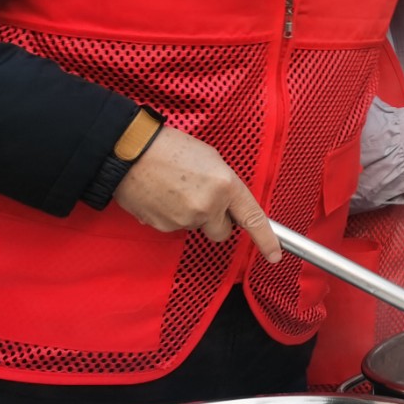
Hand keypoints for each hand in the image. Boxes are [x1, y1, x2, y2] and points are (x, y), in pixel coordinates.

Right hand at [115, 126, 281, 261]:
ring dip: (191, 214)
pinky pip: (175, 226)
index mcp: (225, 185)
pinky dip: (171, 215)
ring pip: (196, 227)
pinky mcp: (163, 227)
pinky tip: (162, 195)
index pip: (252, 218)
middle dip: (216, 221)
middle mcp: (208, 206)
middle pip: (221, 232)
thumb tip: (226, 202)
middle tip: (202, 198)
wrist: (129, 152)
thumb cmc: (169, 148)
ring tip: (175, 188)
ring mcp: (184, 220)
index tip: (274, 255)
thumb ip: (224, 184)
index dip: (266, 239)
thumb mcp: (211, 158)